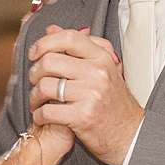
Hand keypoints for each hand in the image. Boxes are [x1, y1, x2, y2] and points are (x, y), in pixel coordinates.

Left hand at [28, 25, 141, 164]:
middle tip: (35, 82)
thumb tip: (52, 29)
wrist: (130, 135)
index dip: (45, 42)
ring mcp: (91, 94)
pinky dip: (39, 115)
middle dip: (35, 73)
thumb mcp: (102, 69)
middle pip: (50, 61)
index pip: (68, 38)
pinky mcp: (83, 116)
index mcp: (102, 58)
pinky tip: (42, 116)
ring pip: (45, 86)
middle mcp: (98, 73)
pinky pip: (47, 111)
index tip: (35, 53)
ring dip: (34, 96)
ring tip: (38, 101)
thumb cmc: (113, 103)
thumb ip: (78, 47)